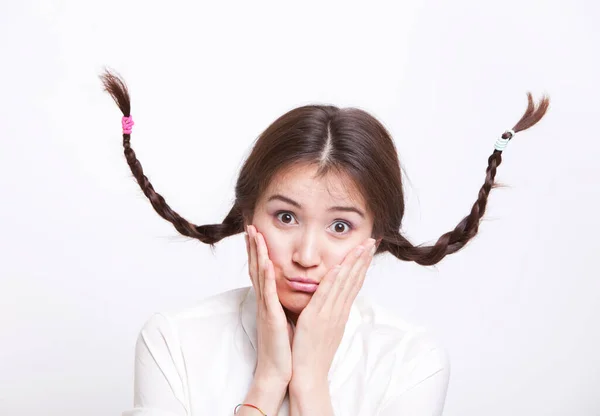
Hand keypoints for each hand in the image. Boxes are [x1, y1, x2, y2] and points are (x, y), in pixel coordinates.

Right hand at [245, 225, 294, 384]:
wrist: (279, 372)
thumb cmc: (283, 348)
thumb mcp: (283, 320)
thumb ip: (282, 305)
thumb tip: (287, 293)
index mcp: (268, 302)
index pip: (261, 271)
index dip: (258, 251)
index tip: (257, 233)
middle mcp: (264, 302)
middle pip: (255, 267)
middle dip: (253, 246)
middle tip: (250, 226)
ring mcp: (265, 308)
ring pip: (259, 275)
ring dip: (257, 253)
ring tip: (254, 234)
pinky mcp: (271, 316)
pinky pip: (267, 293)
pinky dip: (265, 275)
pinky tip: (265, 260)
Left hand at [290, 237, 376, 384]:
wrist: (309, 377)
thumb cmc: (313, 354)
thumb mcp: (325, 329)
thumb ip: (330, 312)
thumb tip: (334, 301)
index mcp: (340, 313)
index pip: (354, 284)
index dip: (362, 265)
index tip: (367, 249)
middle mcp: (338, 312)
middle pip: (354, 281)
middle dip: (363, 259)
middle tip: (373, 241)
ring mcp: (328, 315)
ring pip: (343, 285)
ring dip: (352, 264)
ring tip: (361, 247)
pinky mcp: (314, 320)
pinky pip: (325, 297)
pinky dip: (332, 281)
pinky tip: (337, 267)